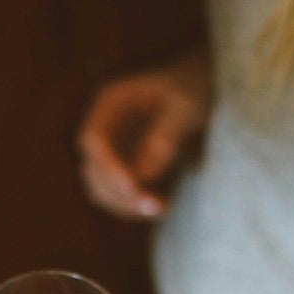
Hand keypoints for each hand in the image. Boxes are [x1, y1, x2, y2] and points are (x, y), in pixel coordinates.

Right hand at [77, 53, 211, 220]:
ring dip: (125, 204)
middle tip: (154, 205)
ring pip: (101, 188)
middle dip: (119, 192)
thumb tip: (144, 174)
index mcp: (112, 102)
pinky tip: (163, 206)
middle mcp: (105, 126)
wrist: (200, 85)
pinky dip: (135, 205)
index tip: (133, 185)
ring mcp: (112, 149)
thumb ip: (167, 135)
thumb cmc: (194, 86)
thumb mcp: (188, 105)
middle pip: (93, 169)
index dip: (108, 166)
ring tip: (161, 208)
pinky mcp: (126, 166)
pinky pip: (119, 194)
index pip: (94, 139)